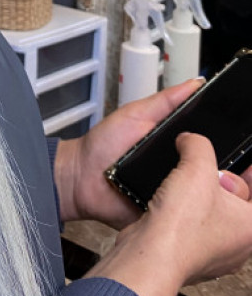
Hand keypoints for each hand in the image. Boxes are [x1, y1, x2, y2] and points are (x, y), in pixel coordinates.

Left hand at [55, 78, 205, 226]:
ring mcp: (168, 191)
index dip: (209, 138)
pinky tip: (173, 197)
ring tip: (176, 175)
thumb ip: (164, 101)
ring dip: (190, 185)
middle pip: (201, 166)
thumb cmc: (102, 144)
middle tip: (190, 158)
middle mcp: (172, 167)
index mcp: (170, 143)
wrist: (80, 177)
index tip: (214, 134)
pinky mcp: (162, 212)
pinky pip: (179, 211)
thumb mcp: (135, 114)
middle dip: (201, 163)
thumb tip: (194, 83)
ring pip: (193, 189)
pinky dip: (178, 205)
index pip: (200, 141)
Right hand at [87, 132, 251, 295]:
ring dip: (198, 196)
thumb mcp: (196, 166)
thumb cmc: (181, 226)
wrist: (149, 256)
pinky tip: (169, 202)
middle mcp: (238, 245)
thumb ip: (198, 144)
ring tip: (183, 184)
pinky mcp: (189, 256)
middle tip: (204, 170)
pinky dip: (182, 213)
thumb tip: (190, 140)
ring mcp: (214, 255)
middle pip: (237, 200)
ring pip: (213, 214)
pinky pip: (191, 227)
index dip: (247, 169)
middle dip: (220, 180)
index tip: (241, 158)